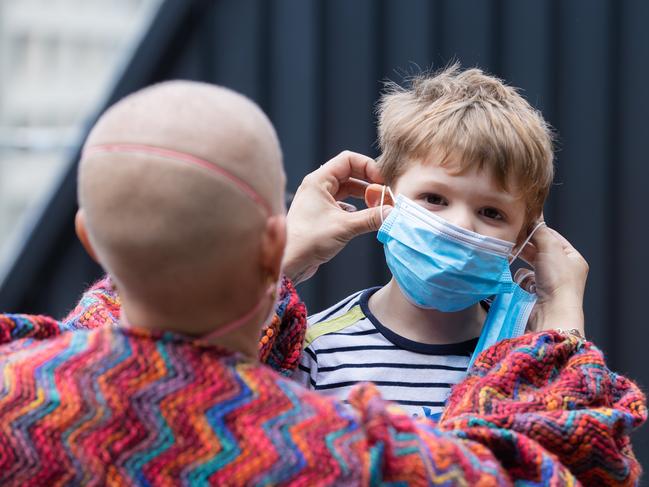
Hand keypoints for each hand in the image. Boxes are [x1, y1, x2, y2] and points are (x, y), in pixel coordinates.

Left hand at [283, 151, 391, 283]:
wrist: (288, 263)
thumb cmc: (308, 240)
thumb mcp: (344, 227)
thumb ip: (371, 218)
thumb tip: (393, 213)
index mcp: (319, 180)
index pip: (348, 160)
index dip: (368, 167)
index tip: (382, 183)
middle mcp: (318, 187)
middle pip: (350, 173)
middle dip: (369, 183)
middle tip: (385, 196)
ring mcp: (319, 201)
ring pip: (348, 189)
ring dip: (365, 196)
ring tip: (379, 207)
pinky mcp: (322, 215)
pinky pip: (344, 204)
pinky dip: (357, 208)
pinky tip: (364, 218)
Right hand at [517, 225, 587, 335]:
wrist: (552, 313)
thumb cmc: (558, 282)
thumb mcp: (550, 248)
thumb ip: (540, 231)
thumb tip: (533, 218)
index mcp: (572, 259)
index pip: (554, 238)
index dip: (538, 230)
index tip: (523, 224)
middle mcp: (563, 271)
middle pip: (541, 250)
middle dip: (527, 245)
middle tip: (513, 238)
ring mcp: (550, 283)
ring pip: (531, 264)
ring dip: (522, 261)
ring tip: (512, 255)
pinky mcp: (537, 294)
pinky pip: (525, 279)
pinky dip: (521, 278)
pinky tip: (519, 278)